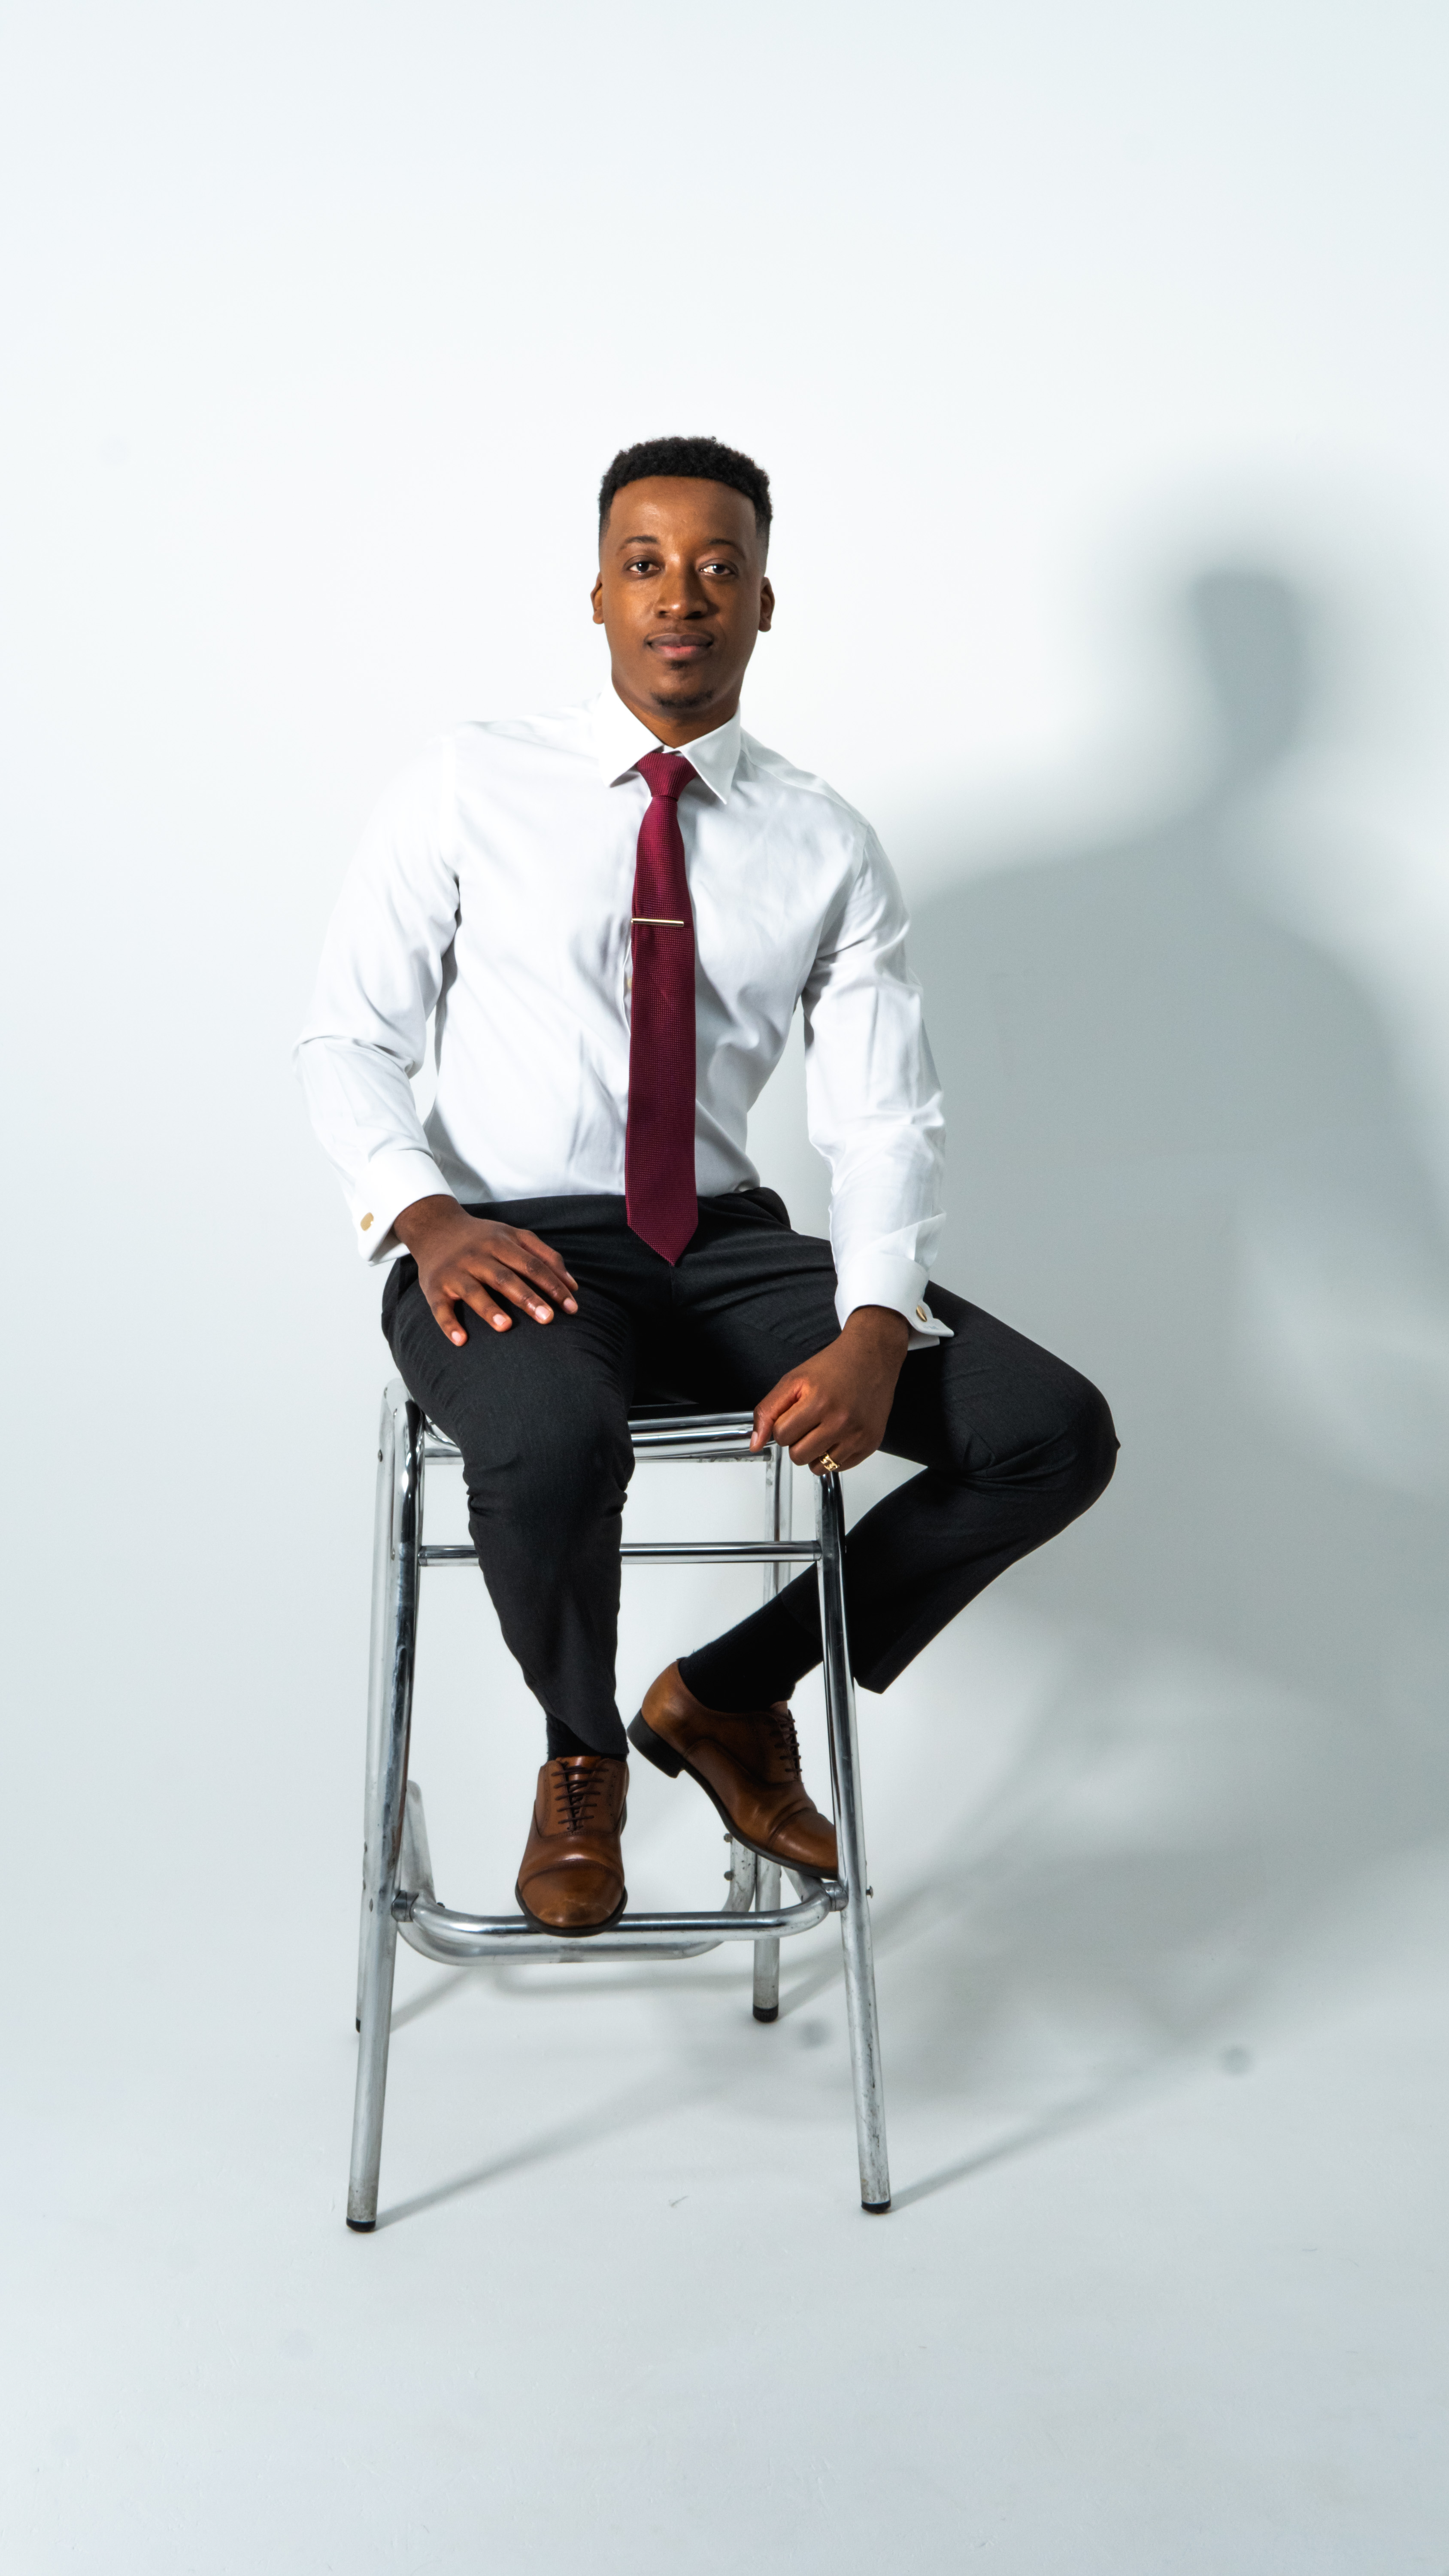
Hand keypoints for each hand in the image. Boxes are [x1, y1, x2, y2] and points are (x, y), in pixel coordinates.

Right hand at [395, 1196, 578, 1344]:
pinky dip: (449, 1324)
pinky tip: (461, 1341)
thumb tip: (573, 1286)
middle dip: (527, 1298)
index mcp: (500, 1243)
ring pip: (473, 1291)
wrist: (435, 1227)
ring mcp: (454, 1272)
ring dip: (489, 1309)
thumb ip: (545, 1256)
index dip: (553, 1285)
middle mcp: (477, 1256)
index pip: (532, 1265)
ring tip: (506, 1327)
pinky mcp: (434, 1287)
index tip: (571, 1307)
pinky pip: (440, 1308)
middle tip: (548, 1319)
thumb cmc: (483, 1238)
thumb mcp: (514, 1236)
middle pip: (505, 1278)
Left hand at [750, 1306, 909, 1472]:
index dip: (783, 1425)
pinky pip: (838, 1468)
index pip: (781, 1436)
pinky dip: (833, 1456)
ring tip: (823, 1429)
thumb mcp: (793, 1381)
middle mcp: (841, 1422)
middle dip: (797, 1441)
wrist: (871, 1357)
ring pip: (818, 1467)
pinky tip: (838, 1434)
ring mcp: (858, 1436)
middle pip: (798, 1456)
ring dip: (814, 1452)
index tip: (795, 1413)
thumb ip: (768, 1411)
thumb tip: (755, 1444)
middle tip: (809, 1422)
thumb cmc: (833, 1366)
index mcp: (819, 1403)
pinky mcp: (870, 1444)